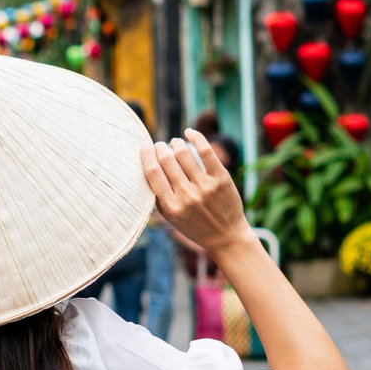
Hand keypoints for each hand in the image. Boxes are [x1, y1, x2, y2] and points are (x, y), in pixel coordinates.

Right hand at [142, 129, 249, 257]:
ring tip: (175, 142)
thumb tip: (145, 167)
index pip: (153, 173)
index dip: (146, 155)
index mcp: (171, 206)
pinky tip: (190, 132)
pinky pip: (206, 152)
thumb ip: (158, 196)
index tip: (144, 145)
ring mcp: (205, 187)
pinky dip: (196, 137)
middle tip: (160, 145)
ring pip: (184, 154)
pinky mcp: (221, 179)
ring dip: (176, 143)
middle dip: (160, 148)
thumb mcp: (171, 218)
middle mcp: (187, 196)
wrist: (226, 237)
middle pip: (167, 160)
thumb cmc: (195, 226)